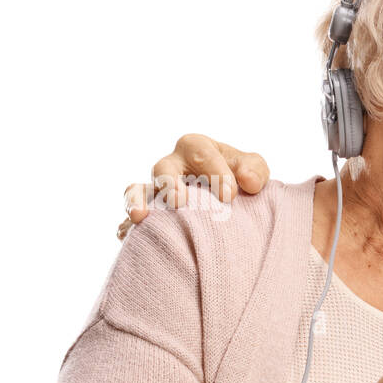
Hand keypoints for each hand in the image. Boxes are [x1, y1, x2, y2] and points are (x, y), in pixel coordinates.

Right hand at [119, 134, 270, 239]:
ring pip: (137, 190)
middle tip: (180, 202)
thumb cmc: (240, 180)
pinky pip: (130, 218)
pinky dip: (128, 225)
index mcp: (196, 149)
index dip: (215, 171)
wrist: (231, 204)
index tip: (230, 195)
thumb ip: (254, 170)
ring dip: (137, 201)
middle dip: (170, 183)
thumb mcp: (252, 170)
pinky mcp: (149, 215)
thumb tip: (249, 182)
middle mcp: (171, 167)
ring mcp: (156, 191)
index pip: (201, 153)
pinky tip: (128, 233)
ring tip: (139, 216)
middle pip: (163, 168)